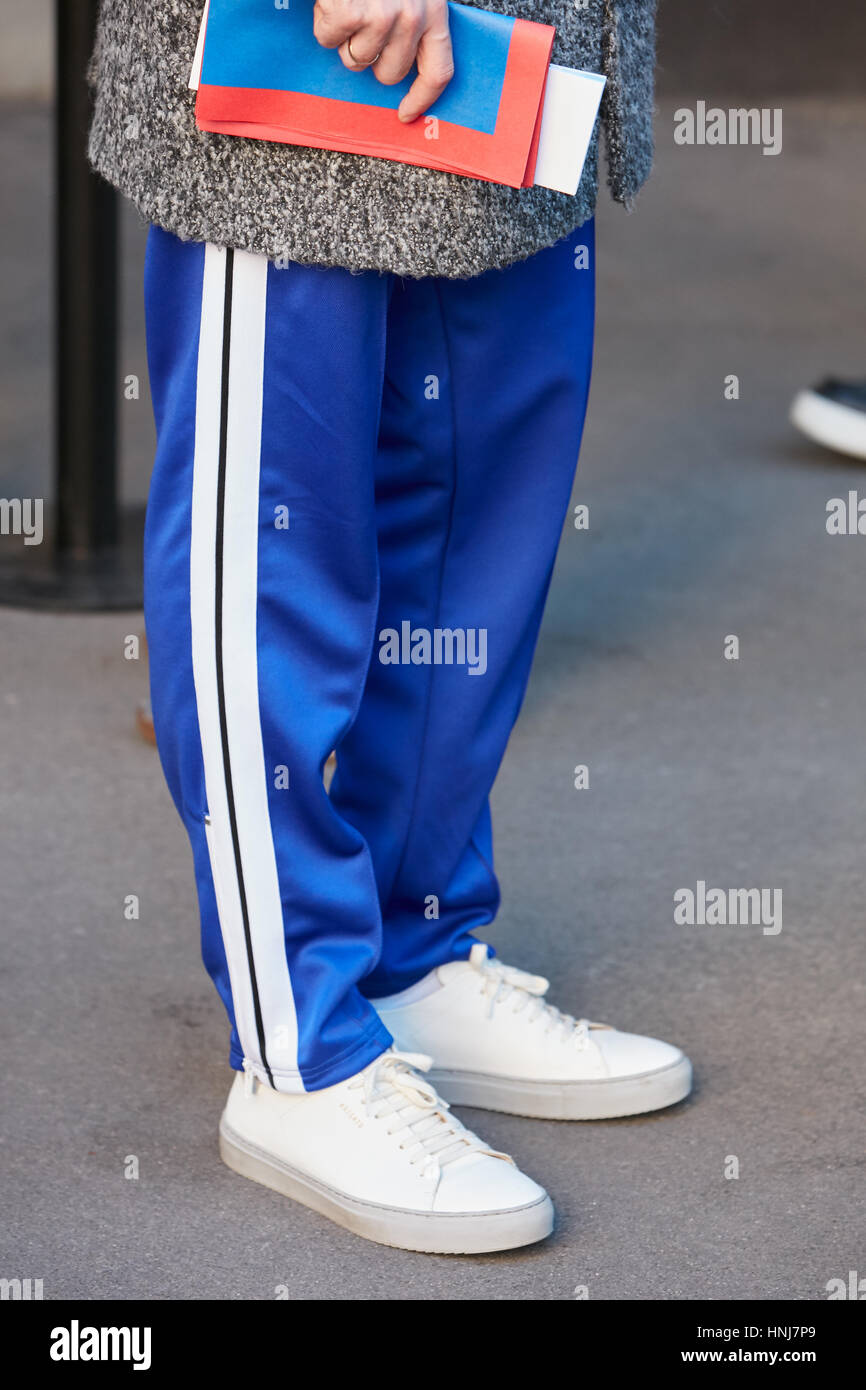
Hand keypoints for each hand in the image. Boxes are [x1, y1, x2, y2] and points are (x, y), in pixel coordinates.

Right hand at [313, 0, 453, 122]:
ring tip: (345, 2)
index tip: (406, 114)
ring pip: (356, 60)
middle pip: (390, 74)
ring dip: (342, 35)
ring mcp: (382, 15)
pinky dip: (323, 19)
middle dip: (370, 55)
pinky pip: (329, 40)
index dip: (422, 98)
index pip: (438, 71)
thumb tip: (399, 66)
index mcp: (434, 9)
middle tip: (360, 23)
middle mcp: (413, 16)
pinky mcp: (352, 13)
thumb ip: (414, 21)